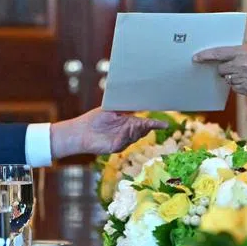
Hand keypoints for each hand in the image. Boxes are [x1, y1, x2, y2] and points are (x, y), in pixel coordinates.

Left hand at [50, 107, 168, 159]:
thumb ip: (124, 106)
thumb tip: (137, 98)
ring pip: (135, 136)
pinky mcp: (115, 147)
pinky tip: (126, 128)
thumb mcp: (112, 109)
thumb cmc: (94, 119)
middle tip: (150, 122)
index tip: (166, 124)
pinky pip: (125, 141)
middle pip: (143, 130)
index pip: (145, 124)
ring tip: (135, 123)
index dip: (156, 124)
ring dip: (136, 130)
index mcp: (128, 123)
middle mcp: (127, 133)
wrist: (80, 131)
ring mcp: (122, 141)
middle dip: (147, 126)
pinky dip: (126, 134)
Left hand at [193, 44, 246, 97]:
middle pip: (221, 70)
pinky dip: (240, 85)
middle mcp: (241, 66)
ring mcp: (245, 79)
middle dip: (223, 69)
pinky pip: (237, 89)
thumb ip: (237, 53)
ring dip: (233, 77)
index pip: (218, 54)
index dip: (205, 56)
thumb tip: (221, 58)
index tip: (195, 58)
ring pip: (229, 80)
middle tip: (233, 67)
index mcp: (242, 52)